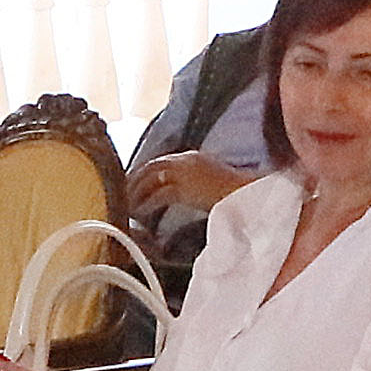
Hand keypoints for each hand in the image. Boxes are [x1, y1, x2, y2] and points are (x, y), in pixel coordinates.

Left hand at [123, 152, 241, 219]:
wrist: (248, 196)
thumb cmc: (236, 193)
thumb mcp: (212, 181)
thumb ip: (195, 182)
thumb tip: (182, 191)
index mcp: (193, 157)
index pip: (161, 161)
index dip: (145, 172)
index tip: (134, 181)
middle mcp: (186, 160)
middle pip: (152, 167)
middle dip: (135, 180)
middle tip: (123, 192)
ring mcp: (184, 173)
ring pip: (151, 179)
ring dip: (137, 192)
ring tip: (127, 205)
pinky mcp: (185, 188)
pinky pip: (159, 195)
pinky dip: (147, 204)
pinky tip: (140, 213)